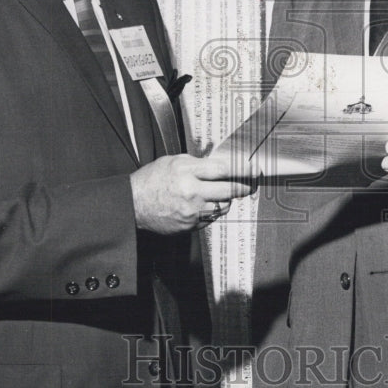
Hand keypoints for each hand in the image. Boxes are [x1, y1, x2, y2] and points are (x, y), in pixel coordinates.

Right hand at [130, 154, 252, 233]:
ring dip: (226, 200)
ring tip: (220, 194)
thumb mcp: (173, 161)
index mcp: (187, 170)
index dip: (243, 169)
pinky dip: (212, 211)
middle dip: (243, 187)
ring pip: (223, 206)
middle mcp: (191, 191)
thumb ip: (197, 163)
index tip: (254, 170)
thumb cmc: (152, 180)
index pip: (223, 169)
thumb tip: (220, 165)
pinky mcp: (190, 225)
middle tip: (249, 185)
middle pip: (229, 190)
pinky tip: (205, 205)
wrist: (133, 204)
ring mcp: (191, 210)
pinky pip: (211, 218)